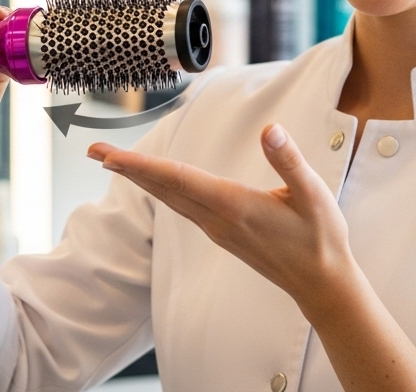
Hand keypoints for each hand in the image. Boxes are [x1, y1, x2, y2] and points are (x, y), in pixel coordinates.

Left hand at [90, 125, 415, 390]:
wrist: (322, 285)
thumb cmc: (321, 238)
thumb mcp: (312, 195)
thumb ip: (288, 161)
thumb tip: (269, 129)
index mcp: (235, 206)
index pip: (178, 179)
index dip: (141, 165)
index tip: (110, 155)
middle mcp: (218, 220)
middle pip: (163, 189)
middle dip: (127, 169)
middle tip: (94, 151)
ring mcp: (218, 230)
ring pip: (170, 199)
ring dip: (141, 178)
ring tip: (114, 162)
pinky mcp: (223, 234)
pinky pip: (183, 206)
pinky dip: (162, 189)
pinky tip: (155, 181)